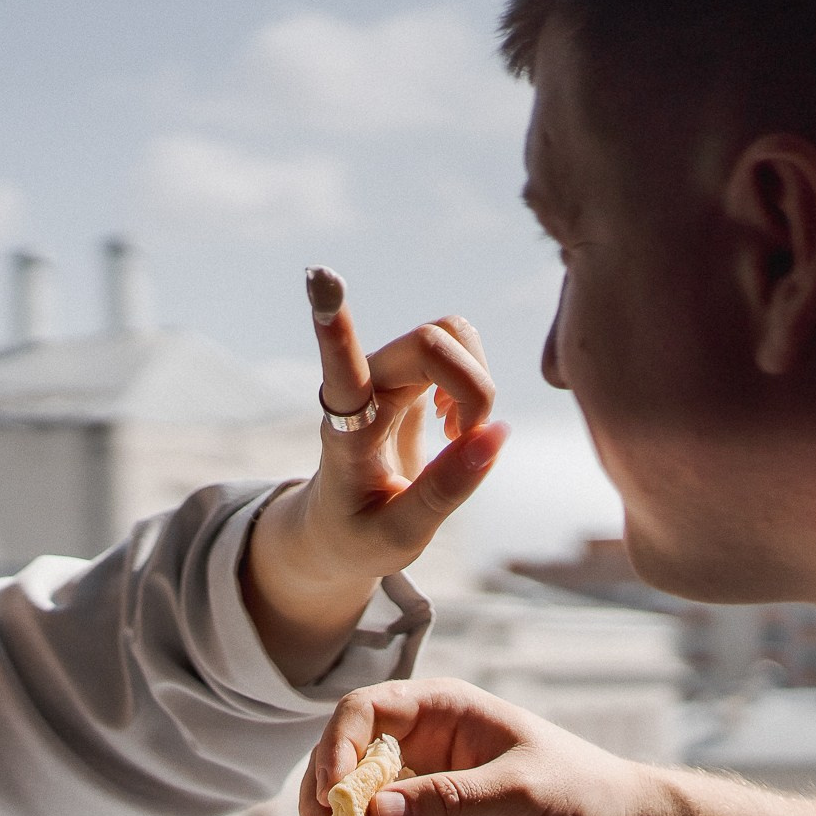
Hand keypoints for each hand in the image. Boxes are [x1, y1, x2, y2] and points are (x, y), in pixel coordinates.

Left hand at [242, 268, 508, 682]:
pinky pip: (459, 345)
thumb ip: (445, 491)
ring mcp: (385, 371)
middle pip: (430, 342)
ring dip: (477, 380)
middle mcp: (364, 386)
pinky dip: (476, 380)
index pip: (340, 371)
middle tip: (463, 440)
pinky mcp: (407, 370)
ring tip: (457, 432)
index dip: (334, 325)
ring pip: (451, 333)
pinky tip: (455, 423)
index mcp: (346, 431)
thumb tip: (498, 433)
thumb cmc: (359, 536)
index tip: (318, 278)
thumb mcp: (399, 535)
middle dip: (474, 388)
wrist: (335, 529)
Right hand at [301, 678, 651, 815]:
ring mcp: (410, 803)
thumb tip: (377, 815)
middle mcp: (414, 752)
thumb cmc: (577, 793)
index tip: (337, 792)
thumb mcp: (519, 791)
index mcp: (438, 713)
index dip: (339, 747)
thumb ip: (450, 800)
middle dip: (326, 809)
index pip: (363, 712)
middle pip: (338, 768)